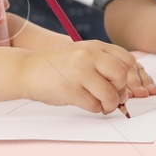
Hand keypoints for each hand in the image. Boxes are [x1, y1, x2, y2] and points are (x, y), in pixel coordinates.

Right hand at [18, 40, 155, 114]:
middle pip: (121, 75)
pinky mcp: (71, 90)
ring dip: (110, 104)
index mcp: (95, 46)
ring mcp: (79, 73)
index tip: (120, 83)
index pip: (127, 60)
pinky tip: (89, 104)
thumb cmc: (59, 65)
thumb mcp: (83, 54)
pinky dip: (96, 108)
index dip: (128, 75)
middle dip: (120, 90)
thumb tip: (126, 91)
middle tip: (113, 95)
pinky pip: (94, 105)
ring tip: (104, 105)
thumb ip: (104, 64)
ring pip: (110, 94)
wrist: (27, 70)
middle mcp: (89, 56)